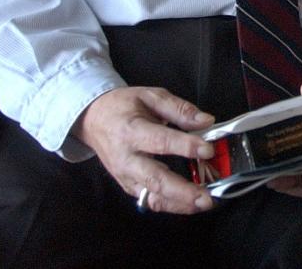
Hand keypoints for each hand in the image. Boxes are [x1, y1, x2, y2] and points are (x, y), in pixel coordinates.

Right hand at [73, 86, 216, 213]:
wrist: (93, 119)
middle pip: (155, 179)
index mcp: (131, 131)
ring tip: (203, 204)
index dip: (186, 146)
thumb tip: (206, 120)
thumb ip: (179, 109)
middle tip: (207, 198)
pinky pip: (149, 200)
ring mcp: (125, 176)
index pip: (161, 141)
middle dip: (183, 191)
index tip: (208, 149)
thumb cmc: (123, 106)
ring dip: (179, 204)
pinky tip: (189, 204)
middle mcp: (126, 158)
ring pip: (152, 197)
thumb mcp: (151, 96)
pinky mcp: (128, 186)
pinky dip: (170, 205)